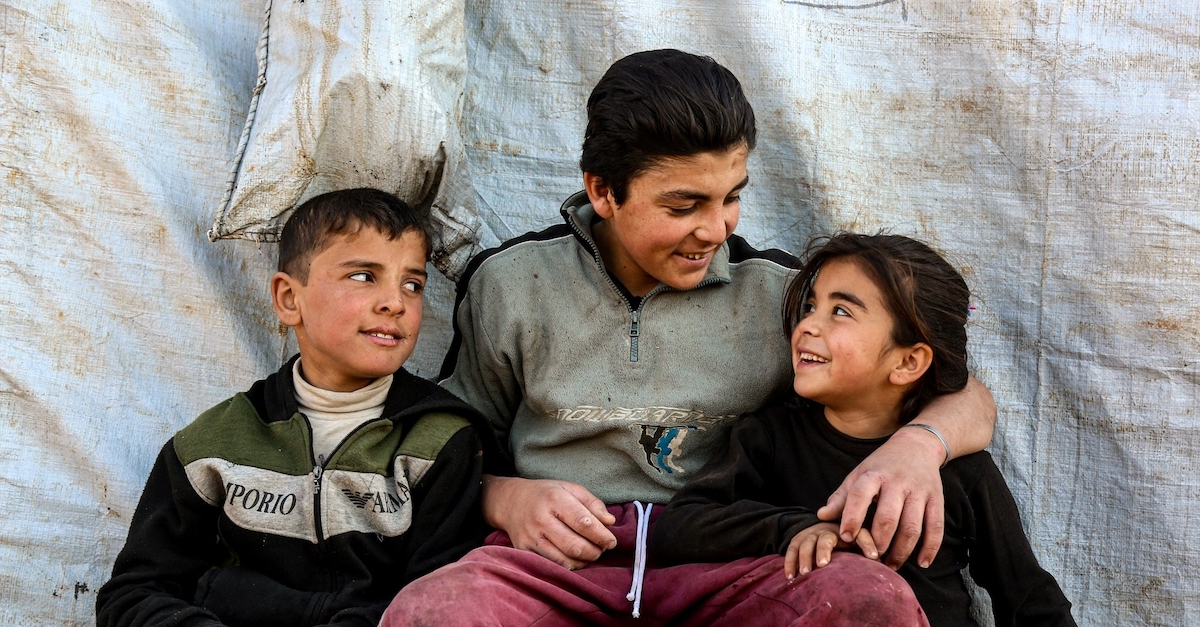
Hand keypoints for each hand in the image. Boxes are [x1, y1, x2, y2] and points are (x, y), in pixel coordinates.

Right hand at [481, 475, 616, 568]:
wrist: (510, 501)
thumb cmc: (546, 494)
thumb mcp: (569, 488)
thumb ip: (592, 503)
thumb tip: (610, 522)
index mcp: (555, 498)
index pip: (583, 522)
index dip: (601, 535)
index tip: (611, 541)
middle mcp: (541, 518)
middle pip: (575, 546)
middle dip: (595, 551)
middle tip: (602, 549)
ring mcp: (531, 536)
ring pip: (564, 560)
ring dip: (584, 561)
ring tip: (590, 553)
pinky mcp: (524, 549)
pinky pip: (552, 565)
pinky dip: (569, 565)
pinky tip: (575, 558)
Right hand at [784, 522, 877, 579]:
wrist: (819, 525)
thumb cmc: (845, 542)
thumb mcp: (857, 544)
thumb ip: (868, 551)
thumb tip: (885, 564)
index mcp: (848, 531)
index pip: (859, 534)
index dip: (867, 543)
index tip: (874, 557)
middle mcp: (828, 530)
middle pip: (825, 538)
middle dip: (824, 551)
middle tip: (824, 564)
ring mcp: (811, 535)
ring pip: (806, 544)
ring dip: (805, 558)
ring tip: (806, 573)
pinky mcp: (797, 541)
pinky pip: (791, 550)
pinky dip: (790, 563)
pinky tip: (791, 576)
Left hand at [816, 427, 944, 568]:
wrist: (917, 445)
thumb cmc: (882, 465)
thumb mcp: (859, 474)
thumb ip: (842, 497)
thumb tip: (821, 516)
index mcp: (873, 474)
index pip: (860, 495)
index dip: (852, 517)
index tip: (846, 538)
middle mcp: (897, 482)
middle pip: (888, 517)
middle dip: (879, 542)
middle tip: (871, 558)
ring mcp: (919, 491)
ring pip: (912, 527)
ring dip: (901, 550)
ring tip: (891, 565)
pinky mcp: (937, 499)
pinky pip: (936, 527)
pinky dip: (931, 547)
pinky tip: (922, 562)